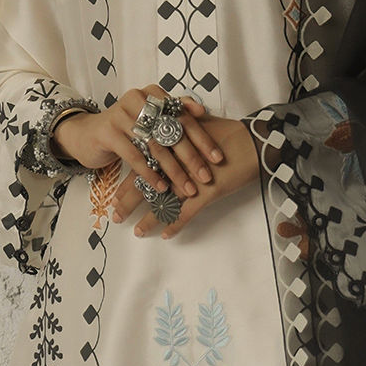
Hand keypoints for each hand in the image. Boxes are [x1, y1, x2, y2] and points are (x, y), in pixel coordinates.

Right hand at [52, 86, 224, 198]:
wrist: (88, 134)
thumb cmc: (126, 129)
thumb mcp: (151, 121)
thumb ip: (174, 117)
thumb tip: (204, 116)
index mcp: (153, 94)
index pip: (184, 116)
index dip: (203, 138)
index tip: (218, 158)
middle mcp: (138, 99)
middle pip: (171, 130)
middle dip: (191, 157)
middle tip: (206, 177)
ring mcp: (121, 114)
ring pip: (155, 144)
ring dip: (173, 169)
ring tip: (186, 188)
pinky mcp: (108, 132)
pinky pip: (134, 155)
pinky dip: (149, 173)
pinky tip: (160, 187)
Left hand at [111, 114, 259, 238]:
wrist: (253, 142)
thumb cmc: (226, 134)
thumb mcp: (196, 130)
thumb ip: (176, 136)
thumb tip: (160, 139)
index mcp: (170, 147)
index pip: (141, 167)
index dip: (127, 182)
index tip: (113, 196)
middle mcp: (176, 163)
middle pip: (146, 184)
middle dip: (129, 202)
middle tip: (115, 216)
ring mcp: (190, 178)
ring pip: (163, 201)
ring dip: (149, 218)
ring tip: (136, 231)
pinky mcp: (207, 191)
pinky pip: (187, 212)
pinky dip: (175, 223)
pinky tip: (165, 235)